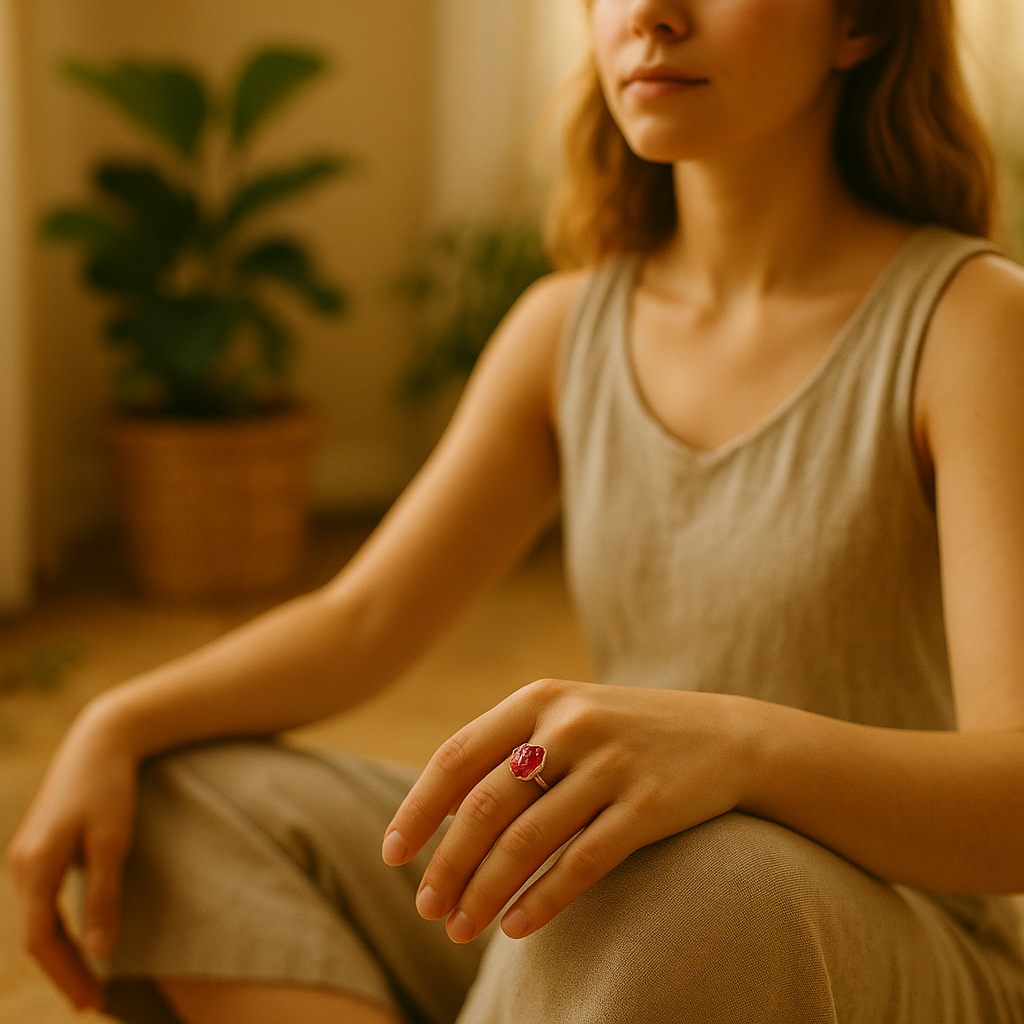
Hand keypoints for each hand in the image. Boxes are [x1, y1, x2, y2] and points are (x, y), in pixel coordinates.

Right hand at [6, 699, 139, 1010]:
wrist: (101, 739)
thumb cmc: (110, 787)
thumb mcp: (113, 841)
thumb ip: (104, 896)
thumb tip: (99, 951)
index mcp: (34, 866)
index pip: (41, 939)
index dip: (65, 974)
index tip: (92, 1002)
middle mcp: (21, 864)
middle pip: (37, 933)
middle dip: (63, 969)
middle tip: (94, 1002)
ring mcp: (27, 855)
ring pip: (39, 918)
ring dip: (61, 950)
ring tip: (89, 980)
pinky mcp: (41, 847)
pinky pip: (44, 900)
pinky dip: (60, 925)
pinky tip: (79, 939)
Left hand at [382, 678, 753, 943]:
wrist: (725, 737)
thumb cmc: (624, 732)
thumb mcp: (565, 718)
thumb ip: (506, 751)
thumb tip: (438, 812)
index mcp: (539, 698)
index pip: (457, 756)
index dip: (419, 809)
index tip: (393, 855)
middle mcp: (571, 723)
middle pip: (485, 805)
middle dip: (447, 864)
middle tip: (426, 909)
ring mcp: (612, 763)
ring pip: (528, 841)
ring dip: (485, 892)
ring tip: (460, 929)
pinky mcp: (648, 805)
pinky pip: (581, 863)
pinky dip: (541, 900)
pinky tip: (515, 926)